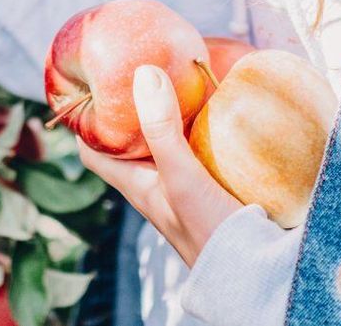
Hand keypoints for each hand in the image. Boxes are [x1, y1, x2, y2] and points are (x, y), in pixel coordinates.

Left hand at [79, 65, 241, 266]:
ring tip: (181, 78)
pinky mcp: (215, 183)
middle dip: (134, 108)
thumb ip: (161, 129)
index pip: (93, 151)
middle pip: (132, 141)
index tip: (91, 86)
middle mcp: (156, 183)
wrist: (255, 271)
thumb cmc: (209, 230)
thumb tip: (144, 74)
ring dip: (173, 114)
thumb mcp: (180, 175)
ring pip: (169, 141)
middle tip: (142, 70)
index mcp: (135, 184)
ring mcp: (185, 184)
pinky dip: (206, 127)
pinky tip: (221, 108)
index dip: (85, 121)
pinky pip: (203, 148)